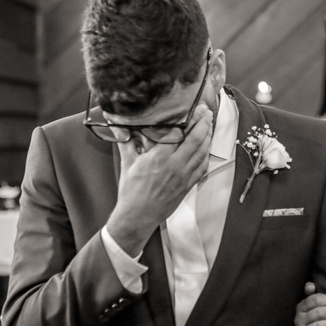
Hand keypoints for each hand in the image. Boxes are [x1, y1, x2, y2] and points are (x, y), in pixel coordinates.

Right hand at [105, 106, 213, 254]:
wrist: (138, 216)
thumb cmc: (131, 191)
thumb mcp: (127, 163)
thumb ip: (125, 141)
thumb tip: (117, 125)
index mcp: (159, 157)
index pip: (179, 132)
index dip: (189, 119)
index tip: (194, 109)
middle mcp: (175, 165)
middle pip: (196, 139)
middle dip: (204, 123)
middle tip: (206, 112)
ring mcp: (184, 176)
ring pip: (202, 152)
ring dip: (208, 136)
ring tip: (209, 125)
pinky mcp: (188, 184)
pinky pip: (202, 166)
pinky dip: (206, 154)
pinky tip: (206, 147)